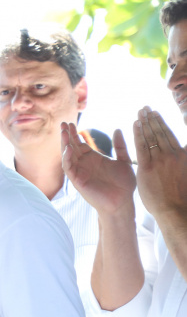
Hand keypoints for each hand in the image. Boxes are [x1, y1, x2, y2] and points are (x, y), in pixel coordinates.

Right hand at [61, 122, 136, 216]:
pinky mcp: (77, 180)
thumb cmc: (124, 185)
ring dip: (64, 144)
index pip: (79, 143)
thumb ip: (120, 146)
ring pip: (67, 155)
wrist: (122, 202)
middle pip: (71, 147)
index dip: (74, 133)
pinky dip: (67, 158)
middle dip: (66, 135)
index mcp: (93, 159)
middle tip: (63, 123)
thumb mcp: (124, 161)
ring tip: (63, 132)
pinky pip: (69, 168)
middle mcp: (84, 164)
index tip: (72, 122)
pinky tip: (69, 149)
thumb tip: (117, 129)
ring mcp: (79, 172)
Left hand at [133, 107, 186, 222]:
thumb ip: (181, 158)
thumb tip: (180, 150)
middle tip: (145, 108)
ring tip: (140, 112)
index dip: (161, 123)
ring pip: (151, 136)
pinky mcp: (148, 167)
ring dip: (145, 122)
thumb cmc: (180, 194)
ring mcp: (160, 160)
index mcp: (181, 154)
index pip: (169, 134)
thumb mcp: (184, 172)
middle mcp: (172, 154)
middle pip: (160, 132)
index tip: (155, 113)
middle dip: (152, 118)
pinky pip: (142, 146)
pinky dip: (139, 133)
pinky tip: (135, 124)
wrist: (174, 208)